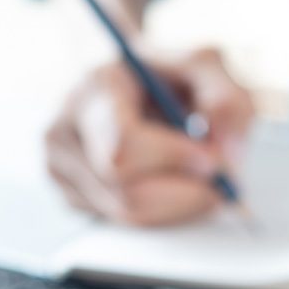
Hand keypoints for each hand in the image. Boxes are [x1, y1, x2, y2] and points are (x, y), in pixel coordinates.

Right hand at [44, 48, 253, 225]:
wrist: (132, 84)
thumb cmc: (167, 74)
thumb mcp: (207, 67)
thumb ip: (228, 101)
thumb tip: (226, 156)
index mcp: (93, 89)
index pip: (123, 147)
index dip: (173, 161)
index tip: (212, 160)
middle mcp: (64, 131)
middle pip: (126, 193)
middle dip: (185, 193)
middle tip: (221, 183)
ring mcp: (61, 169)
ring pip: (129, 212)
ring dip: (179, 202)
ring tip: (197, 174)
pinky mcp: (71, 196)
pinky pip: (125, 221)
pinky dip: (162, 208)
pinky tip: (168, 180)